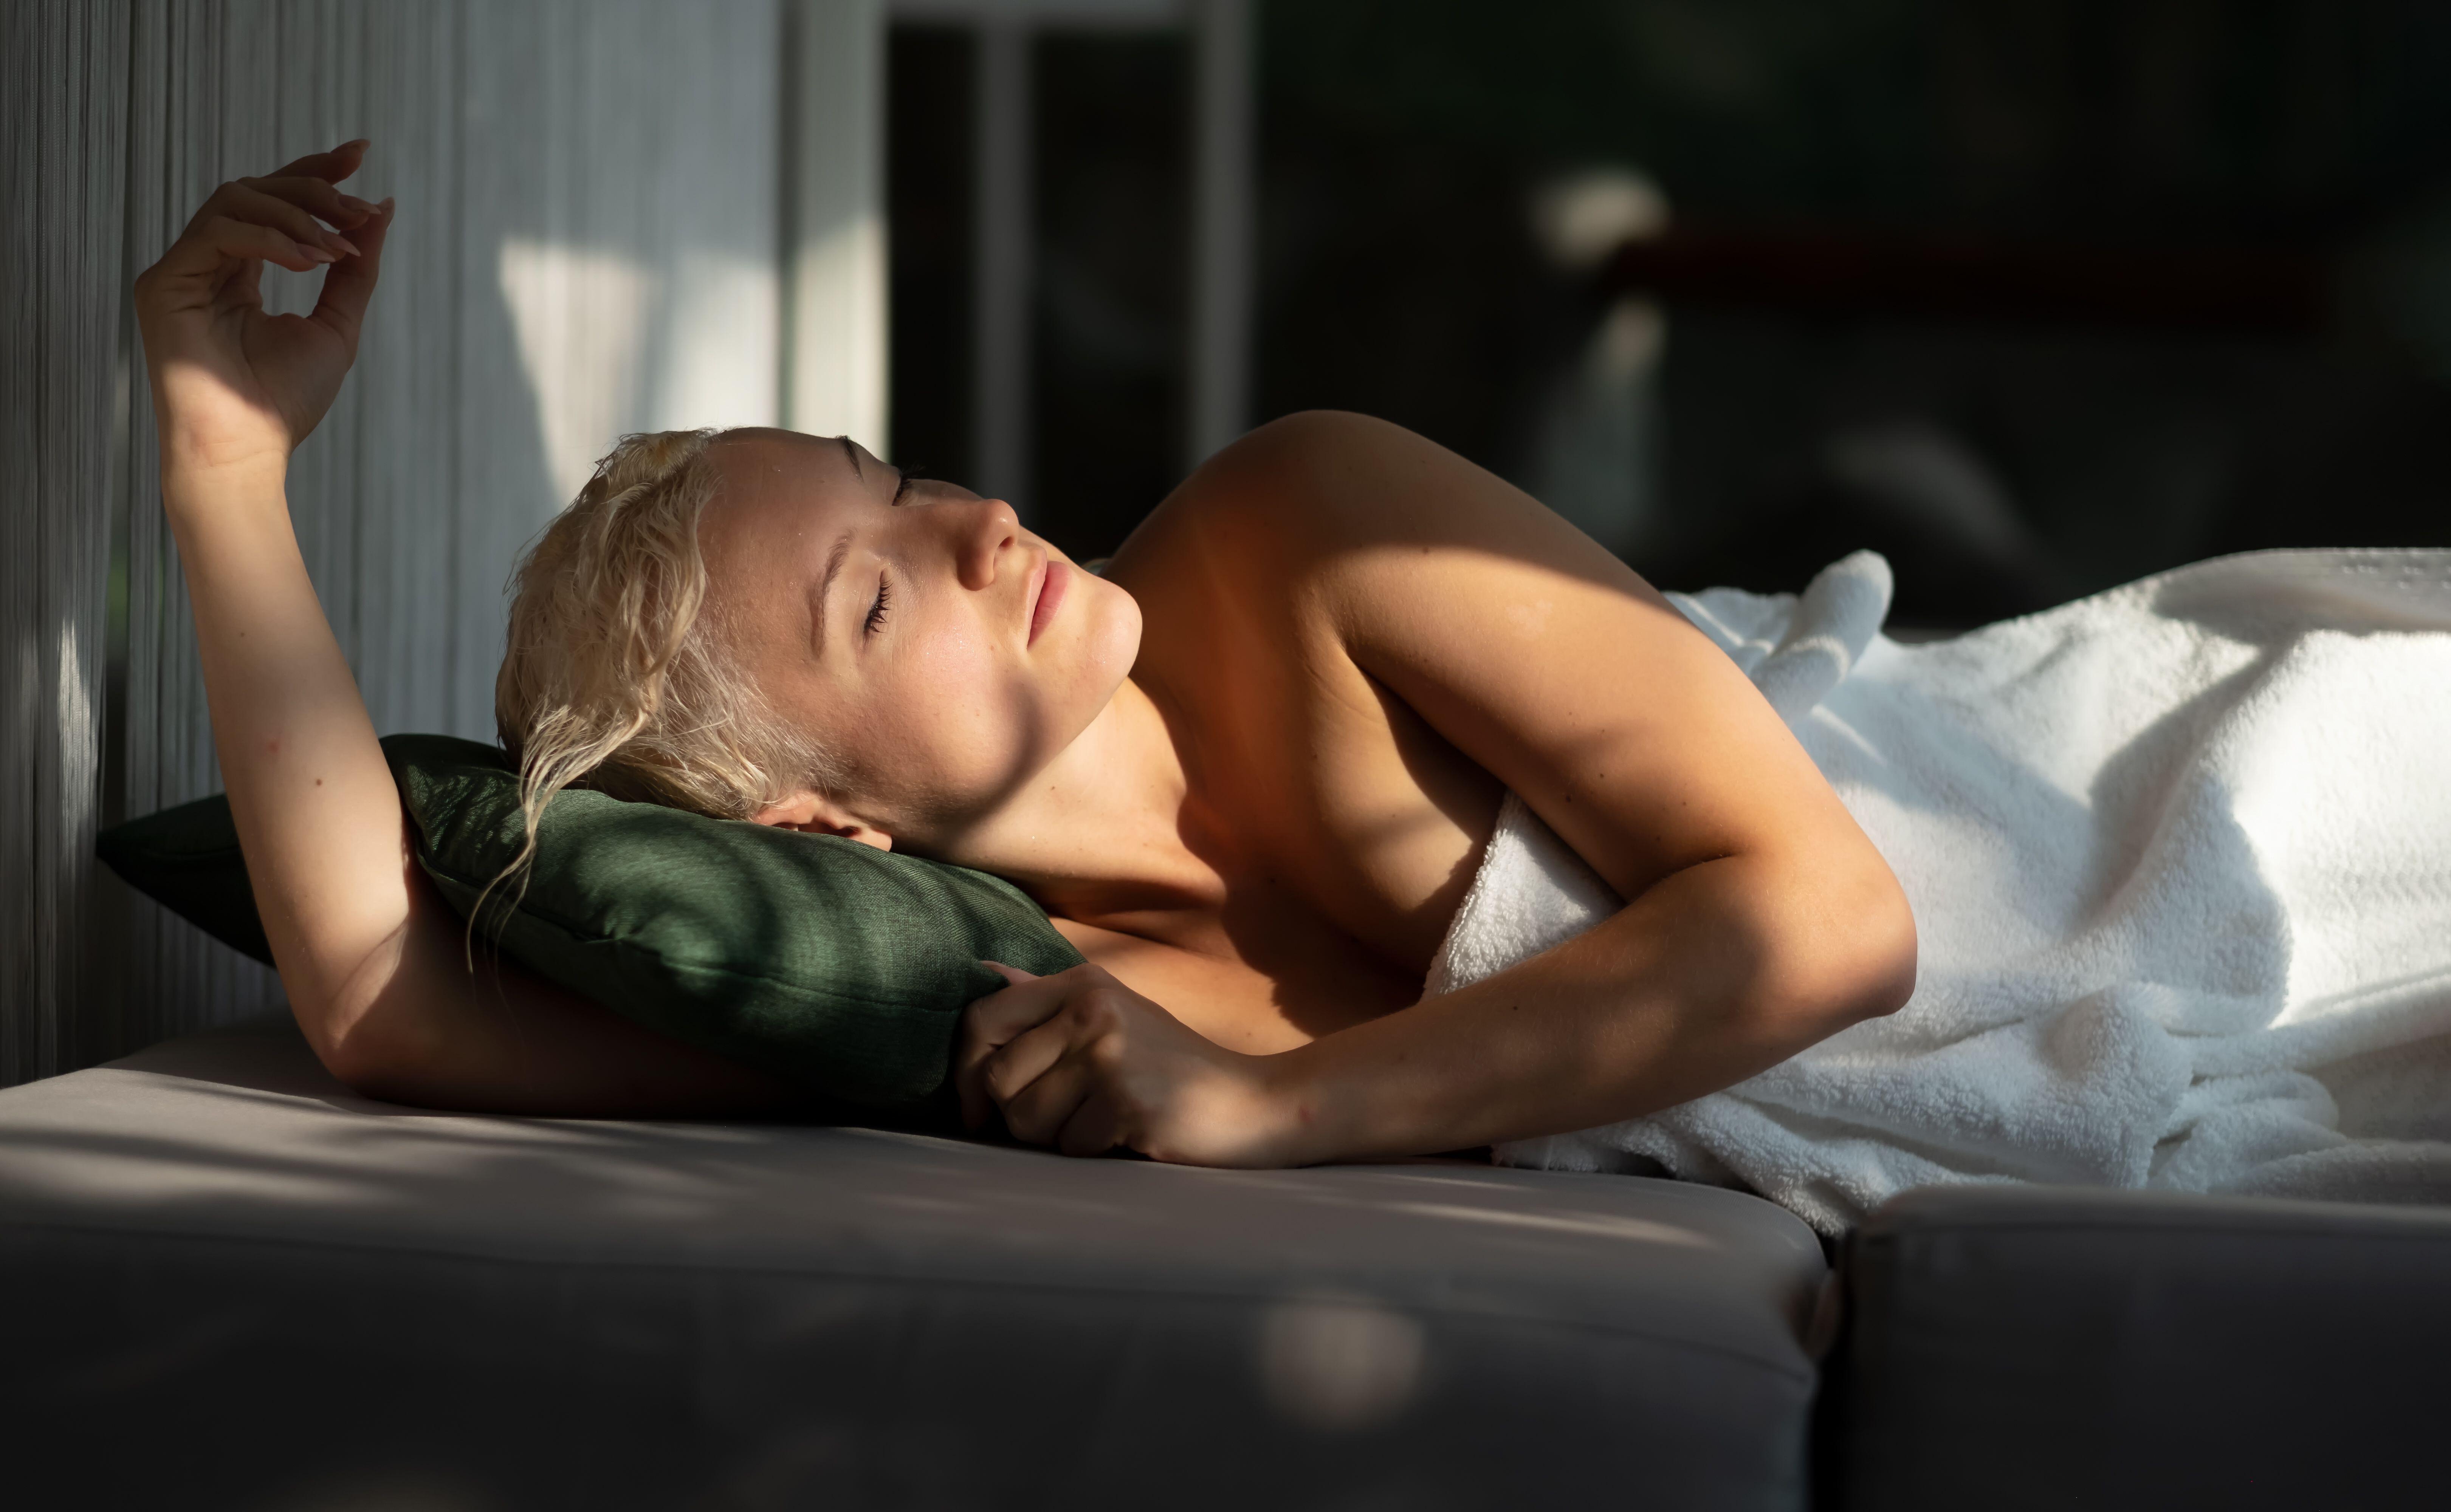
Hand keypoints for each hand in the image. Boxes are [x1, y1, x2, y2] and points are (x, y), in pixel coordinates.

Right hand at [133, 140, 391, 477]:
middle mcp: (206, 263)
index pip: (274, 201)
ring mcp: (181, 270)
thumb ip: (355, 269)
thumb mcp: (336, 325)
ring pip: (236, 200)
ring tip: (338, 248)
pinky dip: (269, 238)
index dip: (316, 170)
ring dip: (297, 215)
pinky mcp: (164, 282)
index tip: (361, 153)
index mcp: (241, 272)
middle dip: (314, 189)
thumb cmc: (284, 400)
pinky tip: (309, 261)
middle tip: (360, 208)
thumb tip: (382, 209)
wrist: (246, 451)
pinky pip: (218, 232)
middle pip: (256, 189)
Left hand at [957, 962, 1305, 1165]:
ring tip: (1102, 1120)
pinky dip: (1092, 1150)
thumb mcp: (1112, 1015)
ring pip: (1026, 1119)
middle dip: (1018, 1115)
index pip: (981, 1019)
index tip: (977, 1109)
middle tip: (1065, 1118)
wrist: (1251, 1102)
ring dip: (1056, 1137)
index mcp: (1082, 984)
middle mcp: (1092, 1009)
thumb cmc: (1171, 1066)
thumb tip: (984, 973)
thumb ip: (1046, 999)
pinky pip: (1069, 1145)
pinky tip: (1128, 1133)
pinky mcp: (1127, 1100)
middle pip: (998, 1078)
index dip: (964, 1071)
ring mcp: (1111, 1053)